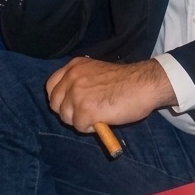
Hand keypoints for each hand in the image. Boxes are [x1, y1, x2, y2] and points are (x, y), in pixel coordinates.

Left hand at [45, 57, 175, 130]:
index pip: (51, 86)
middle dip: (69, 112)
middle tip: (87, 113)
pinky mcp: (84, 111)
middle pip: (55, 104)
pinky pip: (79, 127)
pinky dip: (91, 127)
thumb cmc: (126, 81)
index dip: (59, 99)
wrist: (144, 85)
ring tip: (99, 114)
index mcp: (74, 66)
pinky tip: (104, 119)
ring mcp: (76, 94)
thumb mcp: (96, 72)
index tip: (70, 105)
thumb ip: (81, 82)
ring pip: (66, 117)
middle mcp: (72, 78)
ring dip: (81, 120)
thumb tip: (72, 101)